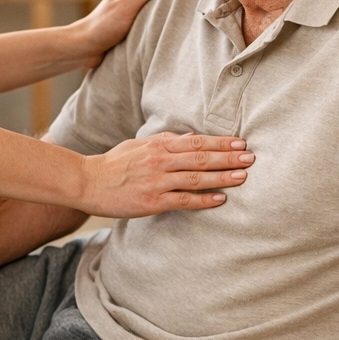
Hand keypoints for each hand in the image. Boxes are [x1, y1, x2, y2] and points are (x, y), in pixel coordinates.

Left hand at [69, 0, 170, 68]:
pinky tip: (173, 23)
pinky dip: (162, 18)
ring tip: (192, 7)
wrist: (84, 48)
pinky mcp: (134, 23)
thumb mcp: (127, 6)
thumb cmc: (102, 26)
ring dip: (170, 5)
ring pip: (158, 3)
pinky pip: (153, 17)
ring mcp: (134, 9)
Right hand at [81, 132, 253, 217]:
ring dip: (222, 177)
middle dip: (228, 158)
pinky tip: (220, 199)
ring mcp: (157, 182)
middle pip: (200, 158)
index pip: (195, 142)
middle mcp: (160, 161)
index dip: (220, 143)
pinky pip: (183, 200)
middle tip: (251, 158)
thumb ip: (163, 141)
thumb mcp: (138, 145)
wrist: (87, 182)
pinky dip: (203, 199)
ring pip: (196, 178)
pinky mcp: (152, 202)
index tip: (240, 143)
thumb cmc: (114, 164)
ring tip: (243, 177)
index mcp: (157, 145)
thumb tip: (189, 137)